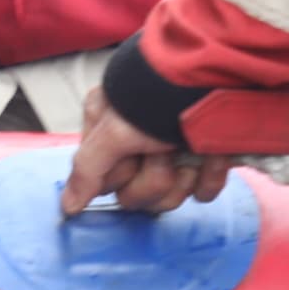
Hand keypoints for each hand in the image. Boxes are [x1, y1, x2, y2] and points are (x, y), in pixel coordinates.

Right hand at [63, 85, 231, 215]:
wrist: (221, 82)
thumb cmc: (162, 97)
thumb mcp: (116, 129)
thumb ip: (88, 169)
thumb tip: (67, 207)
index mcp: (108, 130)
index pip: (104, 184)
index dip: (121, 177)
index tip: (132, 157)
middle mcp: (138, 144)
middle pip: (136, 197)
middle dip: (154, 179)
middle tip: (163, 151)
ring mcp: (174, 153)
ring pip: (168, 199)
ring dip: (182, 177)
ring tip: (190, 148)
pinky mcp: (205, 161)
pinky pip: (202, 193)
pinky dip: (209, 176)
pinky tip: (213, 154)